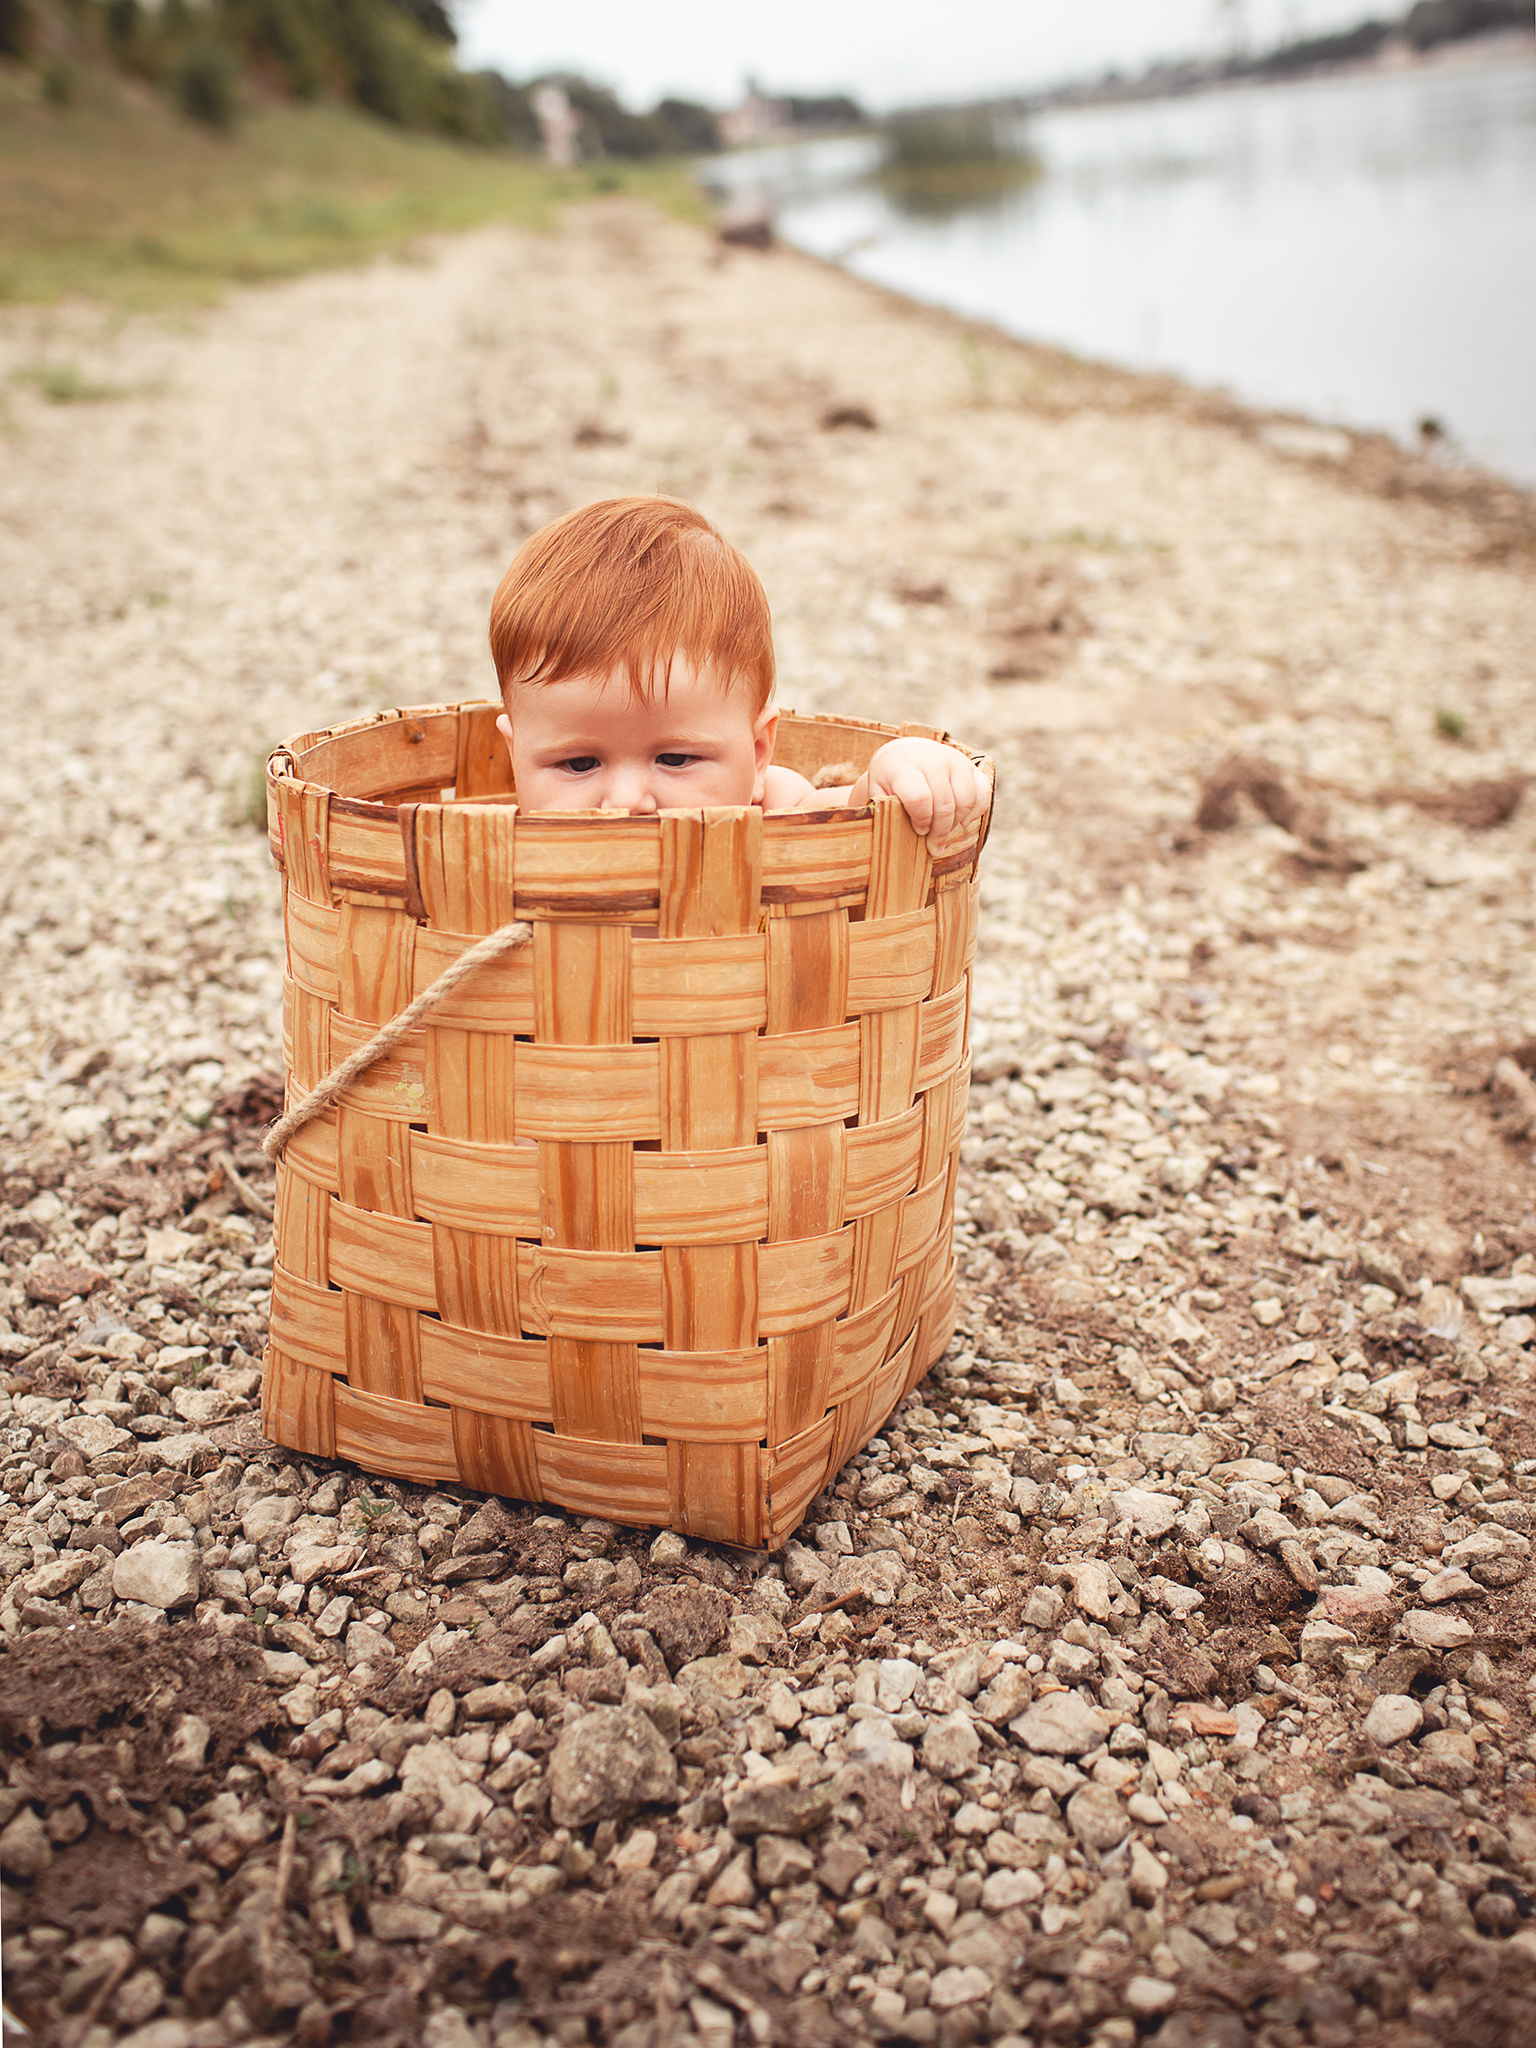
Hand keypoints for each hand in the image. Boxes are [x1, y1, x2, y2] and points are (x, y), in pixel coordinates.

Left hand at [859, 738, 990, 854]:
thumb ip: (886, 812)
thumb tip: (900, 837)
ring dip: (956, 824)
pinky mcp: (969, 765)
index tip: (919, 830)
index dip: (922, 820)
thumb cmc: (890, 781)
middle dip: (940, 832)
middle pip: (944, 804)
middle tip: (934, 846)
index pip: (920, 797)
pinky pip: (983, 792)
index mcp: (903, 767)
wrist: (905, 754)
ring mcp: (953, 760)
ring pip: (965, 801)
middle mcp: (931, 760)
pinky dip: (976, 811)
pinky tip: (963, 821)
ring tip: (944, 832)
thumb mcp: (878, 793)